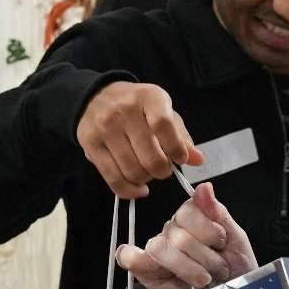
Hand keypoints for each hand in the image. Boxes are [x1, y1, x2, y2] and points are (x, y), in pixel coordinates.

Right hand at [76, 82, 202, 198]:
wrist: (95, 98)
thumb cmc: (137, 106)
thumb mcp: (162, 110)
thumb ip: (181, 135)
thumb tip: (197, 160)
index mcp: (148, 97)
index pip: (163, 125)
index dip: (175, 148)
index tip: (180, 159)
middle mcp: (124, 111)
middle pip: (150, 156)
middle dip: (162, 171)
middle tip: (162, 169)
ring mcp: (105, 129)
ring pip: (132, 171)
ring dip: (146, 180)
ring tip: (148, 173)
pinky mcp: (91, 146)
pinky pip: (113, 179)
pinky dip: (130, 191)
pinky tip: (139, 189)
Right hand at [116, 182, 257, 288]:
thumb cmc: (237, 272)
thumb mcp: (236, 238)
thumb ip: (217, 212)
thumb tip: (204, 188)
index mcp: (191, 220)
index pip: (188, 210)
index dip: (207, 230)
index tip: (222, 243)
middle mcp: (172, 233)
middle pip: (178, 234)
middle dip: (204, 256)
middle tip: (217, 267)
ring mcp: (157, 252)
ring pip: (160, 248)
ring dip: (188, 268)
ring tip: (203, 278)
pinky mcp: (145, 271)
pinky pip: (129, 257)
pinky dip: (135, 257)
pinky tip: (157, 268)